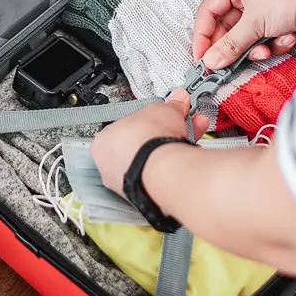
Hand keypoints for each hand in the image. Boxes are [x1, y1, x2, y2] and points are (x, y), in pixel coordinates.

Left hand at [90, 90, 208, 195]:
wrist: (162, 171)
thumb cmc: (148, 141)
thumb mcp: (162, 110)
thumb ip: (170, 105)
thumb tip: (177, 100)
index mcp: (103, 141)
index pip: (127, 126)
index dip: (149, 119)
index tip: (163, 117)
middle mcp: (111, 165)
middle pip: (142, 143)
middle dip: (165, 132)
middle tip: (181, 124)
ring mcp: (127, 182)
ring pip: (153, 160)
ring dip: (173, 147)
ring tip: (191, 137)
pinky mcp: (145, 195)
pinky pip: (161, 175)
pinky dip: (174, 166)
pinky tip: (187, 156)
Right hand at [192, 0, 295, 69]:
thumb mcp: (256, 20)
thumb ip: (232, 43)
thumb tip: (212, 59)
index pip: (208, 12)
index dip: (203, 37)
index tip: (201, 59)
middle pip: (229, 28)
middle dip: (235, 46)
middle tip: (229, 65)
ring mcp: (266, 7)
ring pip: (249, 38)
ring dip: (258, 47)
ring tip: (267, 47)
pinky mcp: (282, 20)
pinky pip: (268, 39)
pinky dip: (276, 43)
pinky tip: (289, 38)